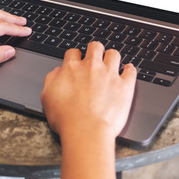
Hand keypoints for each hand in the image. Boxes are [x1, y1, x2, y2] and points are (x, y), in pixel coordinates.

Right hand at [40, 42, 136, 178]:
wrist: (86, 131)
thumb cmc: (66, 119)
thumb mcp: (46, 98)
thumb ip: (51, 80)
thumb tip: (57, 72)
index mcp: (71, 68)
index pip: (73, 52)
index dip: (74, 56)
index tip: (76, 61)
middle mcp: (91, 67)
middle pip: (95, 47)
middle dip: (94, 50)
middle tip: (94, 58)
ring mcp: (110, 75)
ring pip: (114, 54)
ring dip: (112, 57)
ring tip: (111, 63)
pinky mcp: (125, 86)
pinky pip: (131, 70)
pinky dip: (130, 69)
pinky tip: (127, 71)